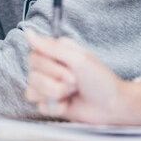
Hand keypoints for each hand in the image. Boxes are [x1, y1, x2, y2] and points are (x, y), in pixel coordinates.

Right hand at [24, 29, 140, 125]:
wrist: (112, 105)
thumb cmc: (100, 80)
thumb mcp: (78, 58)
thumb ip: (50, 47)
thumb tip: (28, 33)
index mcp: (56, 54)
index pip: (33, 55)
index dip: (49, 65)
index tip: (69, 68)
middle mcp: (50, 69)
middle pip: (32, 75)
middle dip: (56, 81)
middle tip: (75, 82)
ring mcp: (49, 87)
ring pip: (32, 91)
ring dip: (55, 94)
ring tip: (72, 92)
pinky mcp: (50, 104)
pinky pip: (39, 106)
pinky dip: (56, 107)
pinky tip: (69, 104)